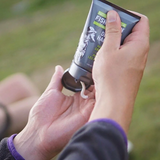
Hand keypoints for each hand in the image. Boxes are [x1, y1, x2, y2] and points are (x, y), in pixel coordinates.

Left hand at [14, 65, 94, 159]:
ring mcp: (86, 108)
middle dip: (98, 79)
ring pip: (99, 94)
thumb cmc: (42, 114)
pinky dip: (101, 93)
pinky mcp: (88, 114)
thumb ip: (57, 80)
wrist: (40, 133)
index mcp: (75, 97)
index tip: (94, 66)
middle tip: (102, 68)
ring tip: (105, 73)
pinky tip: (103, 83)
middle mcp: (82, 103)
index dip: (90, 76)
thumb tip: (58, 67)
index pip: (87, 85)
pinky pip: (98, 102)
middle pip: (95, 89)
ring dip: (101, 85)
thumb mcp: (50, 92)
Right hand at [90, 10, 148, 132]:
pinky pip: (120, 57)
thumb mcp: (109, 50)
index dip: (127, 16)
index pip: (140, 21)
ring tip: (98, 44)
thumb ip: (112, 31)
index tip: (113, 17)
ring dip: (111, 42)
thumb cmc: (111, 76)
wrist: (114, 102)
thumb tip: (113, 14)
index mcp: (139, 44)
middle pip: (130, 33)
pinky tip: (100, 57)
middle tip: (101, 30)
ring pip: (123, 46)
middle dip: (115, 29)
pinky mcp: (127, 71)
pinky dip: (111, 53)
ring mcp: (133, 63)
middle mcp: (139, 53)